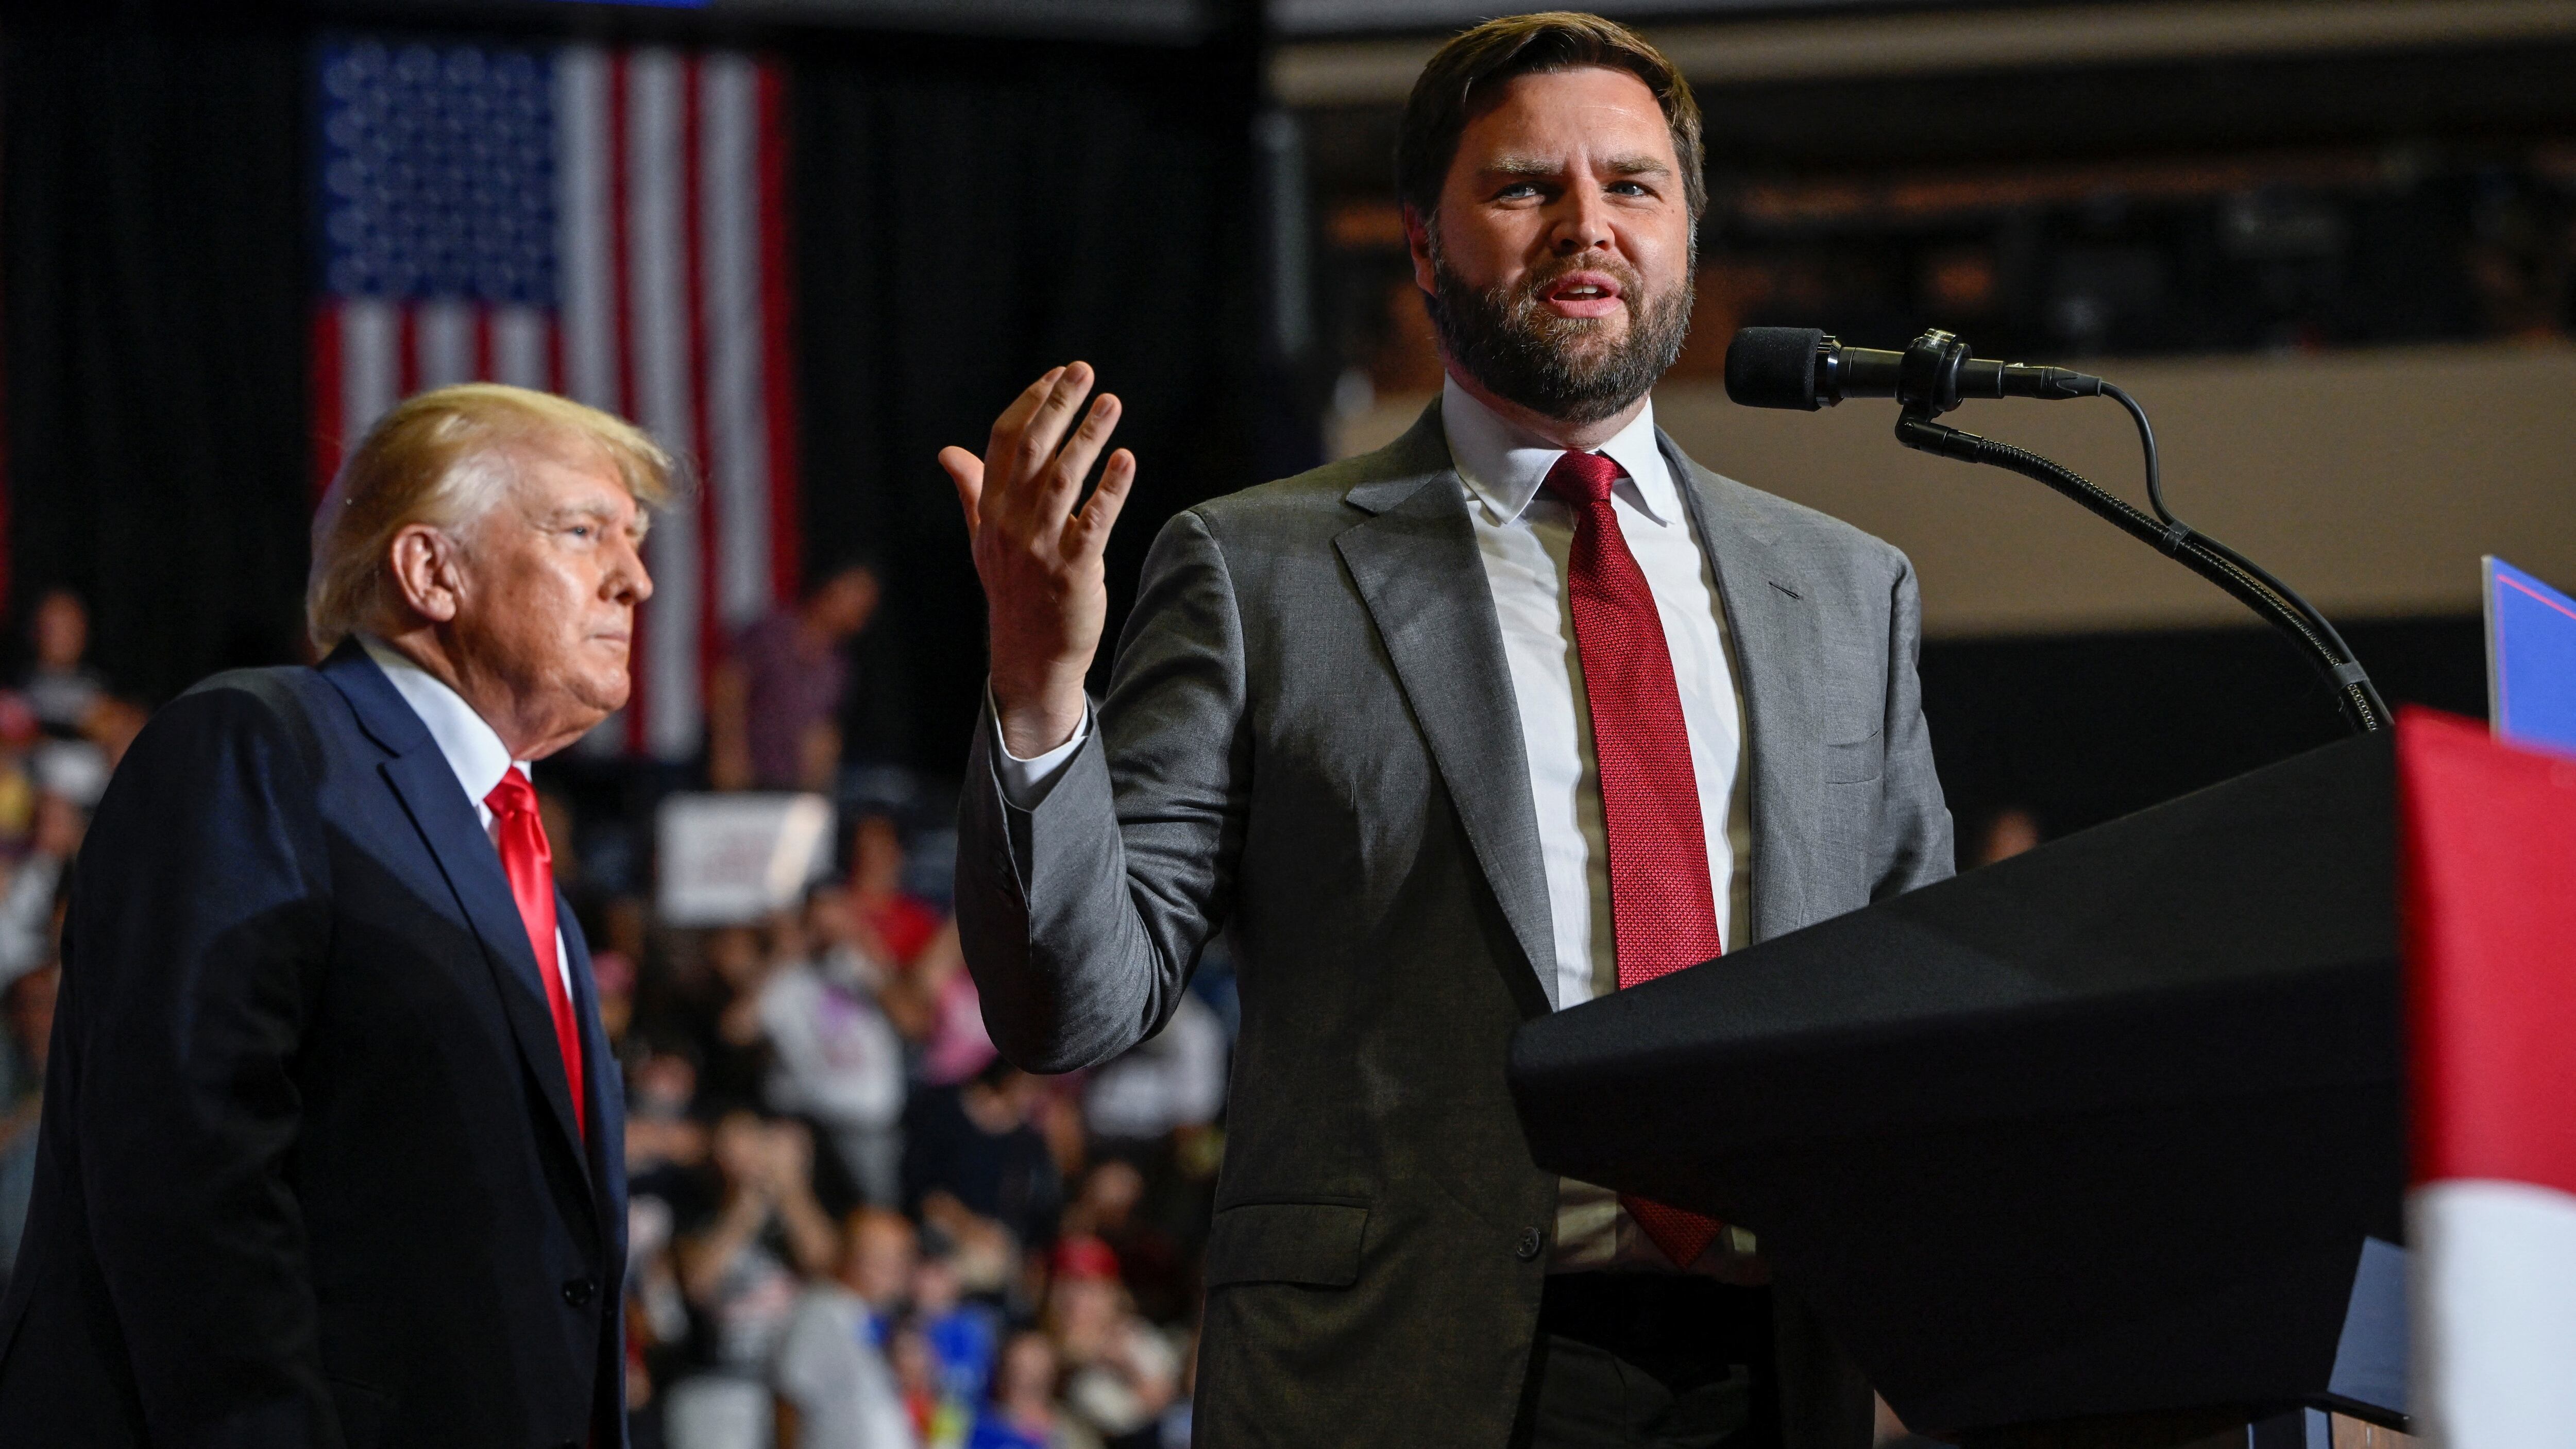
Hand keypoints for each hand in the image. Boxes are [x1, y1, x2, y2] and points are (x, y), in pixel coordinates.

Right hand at [940, 362, 1135, 757]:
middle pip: (1030, 451)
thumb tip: (948, 451)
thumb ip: (971, 491)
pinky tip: (1126, 460)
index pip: (1003, 443)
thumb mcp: (984, 540)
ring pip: (1061, 480)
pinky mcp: (1073, 571)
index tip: (1057, 373)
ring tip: (1110, 402)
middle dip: (1056, 405)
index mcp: (990, 511)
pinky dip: (1110, 489)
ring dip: (1087, 437)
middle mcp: (1010, 524)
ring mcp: (1041, 548)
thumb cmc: (1013, 590)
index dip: (1030, 403)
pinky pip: (1093, 522)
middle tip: (1083, 370)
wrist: (1030, 655)